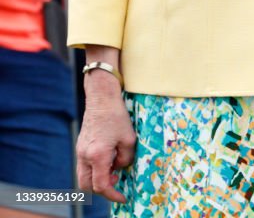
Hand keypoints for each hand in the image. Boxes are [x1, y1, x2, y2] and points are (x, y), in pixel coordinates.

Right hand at [76, 84, 135, 202]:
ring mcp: (80, 151)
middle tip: (116, 182)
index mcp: (97, 156)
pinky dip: (94, 169)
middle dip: (102, 190)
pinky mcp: (81, 146)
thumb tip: (119, 168)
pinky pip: (84, 166)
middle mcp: (85, 156)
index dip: (112, 195)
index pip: (101, 186)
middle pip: (87, 186)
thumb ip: (126, 159)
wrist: (101, 98)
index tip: (123, 198)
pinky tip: (108, 158)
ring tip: (113, 169)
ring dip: (97, 180)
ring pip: (83, 177)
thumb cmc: (117, 116)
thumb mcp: (129, 139)